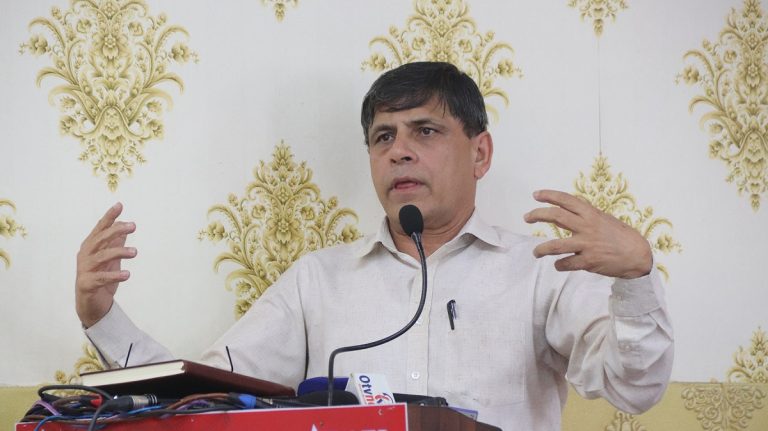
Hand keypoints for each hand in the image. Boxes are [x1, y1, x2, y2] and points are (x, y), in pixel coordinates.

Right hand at [75, 203, 136, 326]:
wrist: (91, 304)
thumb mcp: (111, 259)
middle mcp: (85, 255)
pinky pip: (101, 278)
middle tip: (134, 226)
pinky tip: (128, 274)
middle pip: (100, 239)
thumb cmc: (101, 277)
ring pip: (101, 257)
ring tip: (135, 252)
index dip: (109, 217)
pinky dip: (114, 276)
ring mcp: (84, 270)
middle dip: (116, 231)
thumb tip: (125, 226)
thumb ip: (115, 243)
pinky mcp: (86, 284)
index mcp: (90, 247)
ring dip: (118, 252)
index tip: (120, 205)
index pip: (100, 229)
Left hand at [524, 190, 651, 278]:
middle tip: (527, 217)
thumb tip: (567, 214)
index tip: (535, 195)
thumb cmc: (621, 236)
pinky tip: (558, 265)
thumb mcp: (605, 220)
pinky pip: (566, 263)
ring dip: (541, 249)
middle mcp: (587, 227)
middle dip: (537, 215)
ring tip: (536, 252)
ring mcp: (587, 245)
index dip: (549, 195)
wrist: (638, 255)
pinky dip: (559, 265)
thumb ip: (586, 217)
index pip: (566, 200)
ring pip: (555, 246)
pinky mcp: (588, 262)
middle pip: (556, 216)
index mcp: (591, 214)